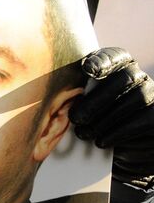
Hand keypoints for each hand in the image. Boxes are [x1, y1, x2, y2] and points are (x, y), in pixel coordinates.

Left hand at [70, 47, 153, 186]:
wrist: (120, 146)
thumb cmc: (94, 121)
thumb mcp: (82, 106)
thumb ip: (76, 97)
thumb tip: (58, 104)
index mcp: (118, 67)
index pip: (114, 56)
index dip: (102, 60)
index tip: (87, 69)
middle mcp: (138, 77)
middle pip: (124, 78)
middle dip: (96, 100)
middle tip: (75, 118)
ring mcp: (152, 95)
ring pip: (135, 98)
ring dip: (105, 119)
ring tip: (84, 133)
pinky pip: (143, 120)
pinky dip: (118, 132)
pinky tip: (101, 140)